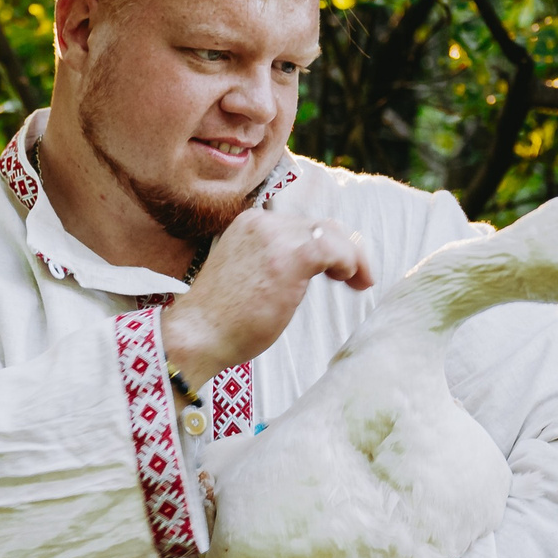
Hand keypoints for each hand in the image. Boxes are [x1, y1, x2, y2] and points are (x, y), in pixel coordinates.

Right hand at [161, 210, 373, 392]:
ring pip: (333, 234)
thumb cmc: (220, 318)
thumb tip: (310, 267)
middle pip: (322, 225)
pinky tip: (349, 281)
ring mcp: (277, 238)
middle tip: (357, 277)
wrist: (198, 334)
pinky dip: (350, 263)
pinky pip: (337, 250)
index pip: (302, 224)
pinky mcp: (292, 256)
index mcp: (250, 224)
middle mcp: (263, 223)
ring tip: (359, 282)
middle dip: (346, 249)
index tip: (338, 270)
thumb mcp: (246, 274)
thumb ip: (273, 261)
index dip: (327, 244)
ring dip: (353, 257)